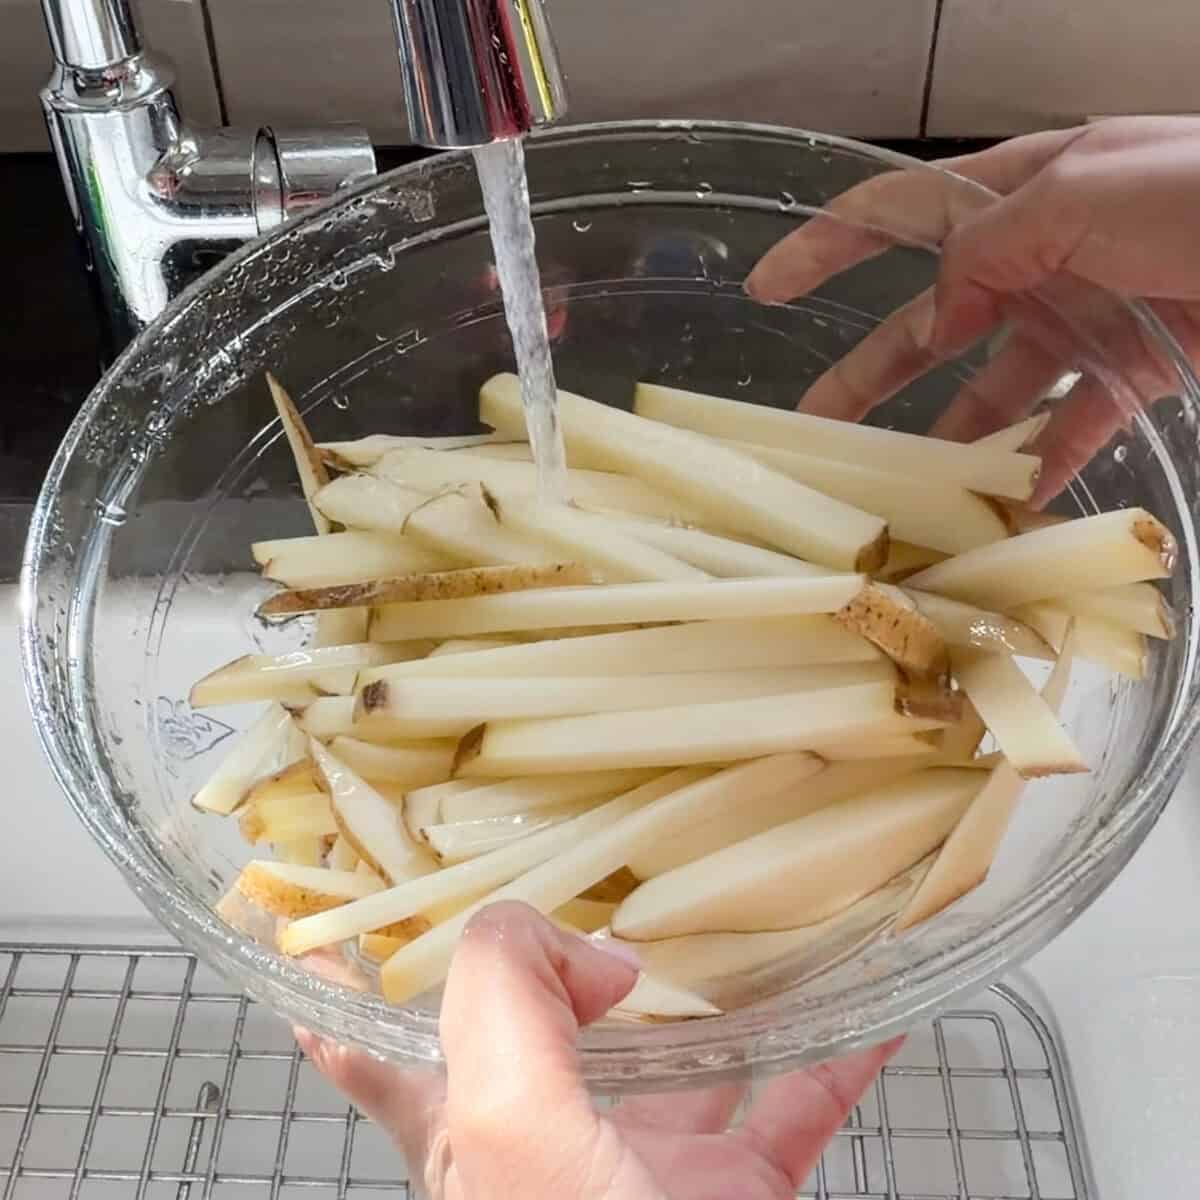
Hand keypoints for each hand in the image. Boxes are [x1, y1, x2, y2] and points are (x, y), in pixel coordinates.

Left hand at [296, 902, 899, 1198]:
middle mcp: (549, 1141)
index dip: (340, 979)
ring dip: (713, 992)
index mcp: (467, 1129)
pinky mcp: (738, 1196)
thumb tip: (598, 957)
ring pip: (677, 1054)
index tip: (324, 903)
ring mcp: (649, 1170)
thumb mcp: (509, 1129)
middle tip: (583, 864)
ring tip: (744, 909)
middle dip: (559, 951)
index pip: (370, 1041)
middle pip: (539, 1024)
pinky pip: (792, 1107)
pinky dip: (830, 1058)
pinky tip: (866, 1013)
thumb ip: (509, 1000)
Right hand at [746, 117, 1199, 504]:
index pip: (899, 214)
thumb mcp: (1082, 193)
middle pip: (927, 321)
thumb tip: (936, 313)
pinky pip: (1067, 426)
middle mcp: (1040, 255)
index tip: (765, 286)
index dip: (825, 247)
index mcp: (1021, 193)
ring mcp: (1083, 315)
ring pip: (989, 387)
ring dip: (944, 437)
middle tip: (811, 426)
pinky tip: (1003, 509)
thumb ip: (989, 249)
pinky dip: (1037, 467)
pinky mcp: (1131, 369)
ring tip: (899, 491)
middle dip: (866, 371)